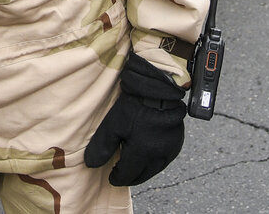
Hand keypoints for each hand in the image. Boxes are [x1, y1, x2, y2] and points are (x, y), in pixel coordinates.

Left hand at [85, 53, 186, 184]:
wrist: (159, 89)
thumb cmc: (134, 106)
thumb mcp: (113, 125)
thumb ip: (102, 147)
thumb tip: (91, 165)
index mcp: (142, 153)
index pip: (128, 175)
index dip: (117, 178)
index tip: (111, 177)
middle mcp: (159, 156)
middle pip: (142, 176)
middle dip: (130, 177)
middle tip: (120, 174)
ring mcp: (170, 150)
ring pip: (155, 170)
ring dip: (143, 171)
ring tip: (132, 167)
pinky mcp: (177, 143)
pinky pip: (164, 160)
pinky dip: (154, 163)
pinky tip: (147, 158)